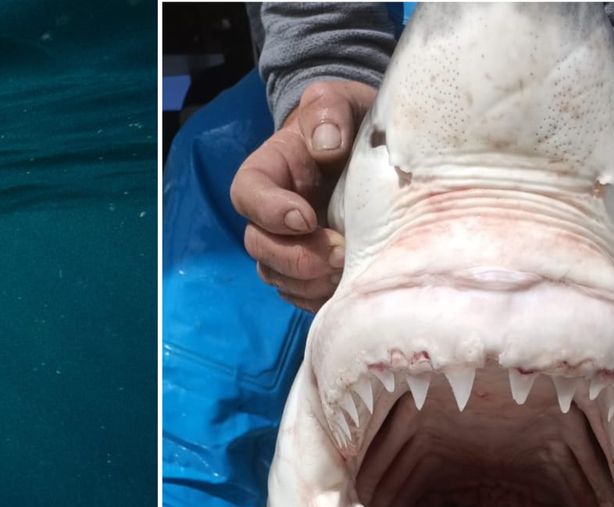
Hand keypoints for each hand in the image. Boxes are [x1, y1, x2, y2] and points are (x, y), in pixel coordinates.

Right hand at [230, 80, 376, 311]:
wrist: (365, 148)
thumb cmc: (345, 122)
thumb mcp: (337, 101)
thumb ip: (328, 112)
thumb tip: (327, 145)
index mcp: (267, 172)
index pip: (248, 195)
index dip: (270, 212)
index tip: (306, 218)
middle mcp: (268, 214)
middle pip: (259, 245)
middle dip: (295, 257)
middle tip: (338, 255)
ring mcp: (286, 244)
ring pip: (277, 276)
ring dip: (308, 282)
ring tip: (347, 273)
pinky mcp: (307, 268)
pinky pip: (300, 294)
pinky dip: (319, 297)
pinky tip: (348, 288)